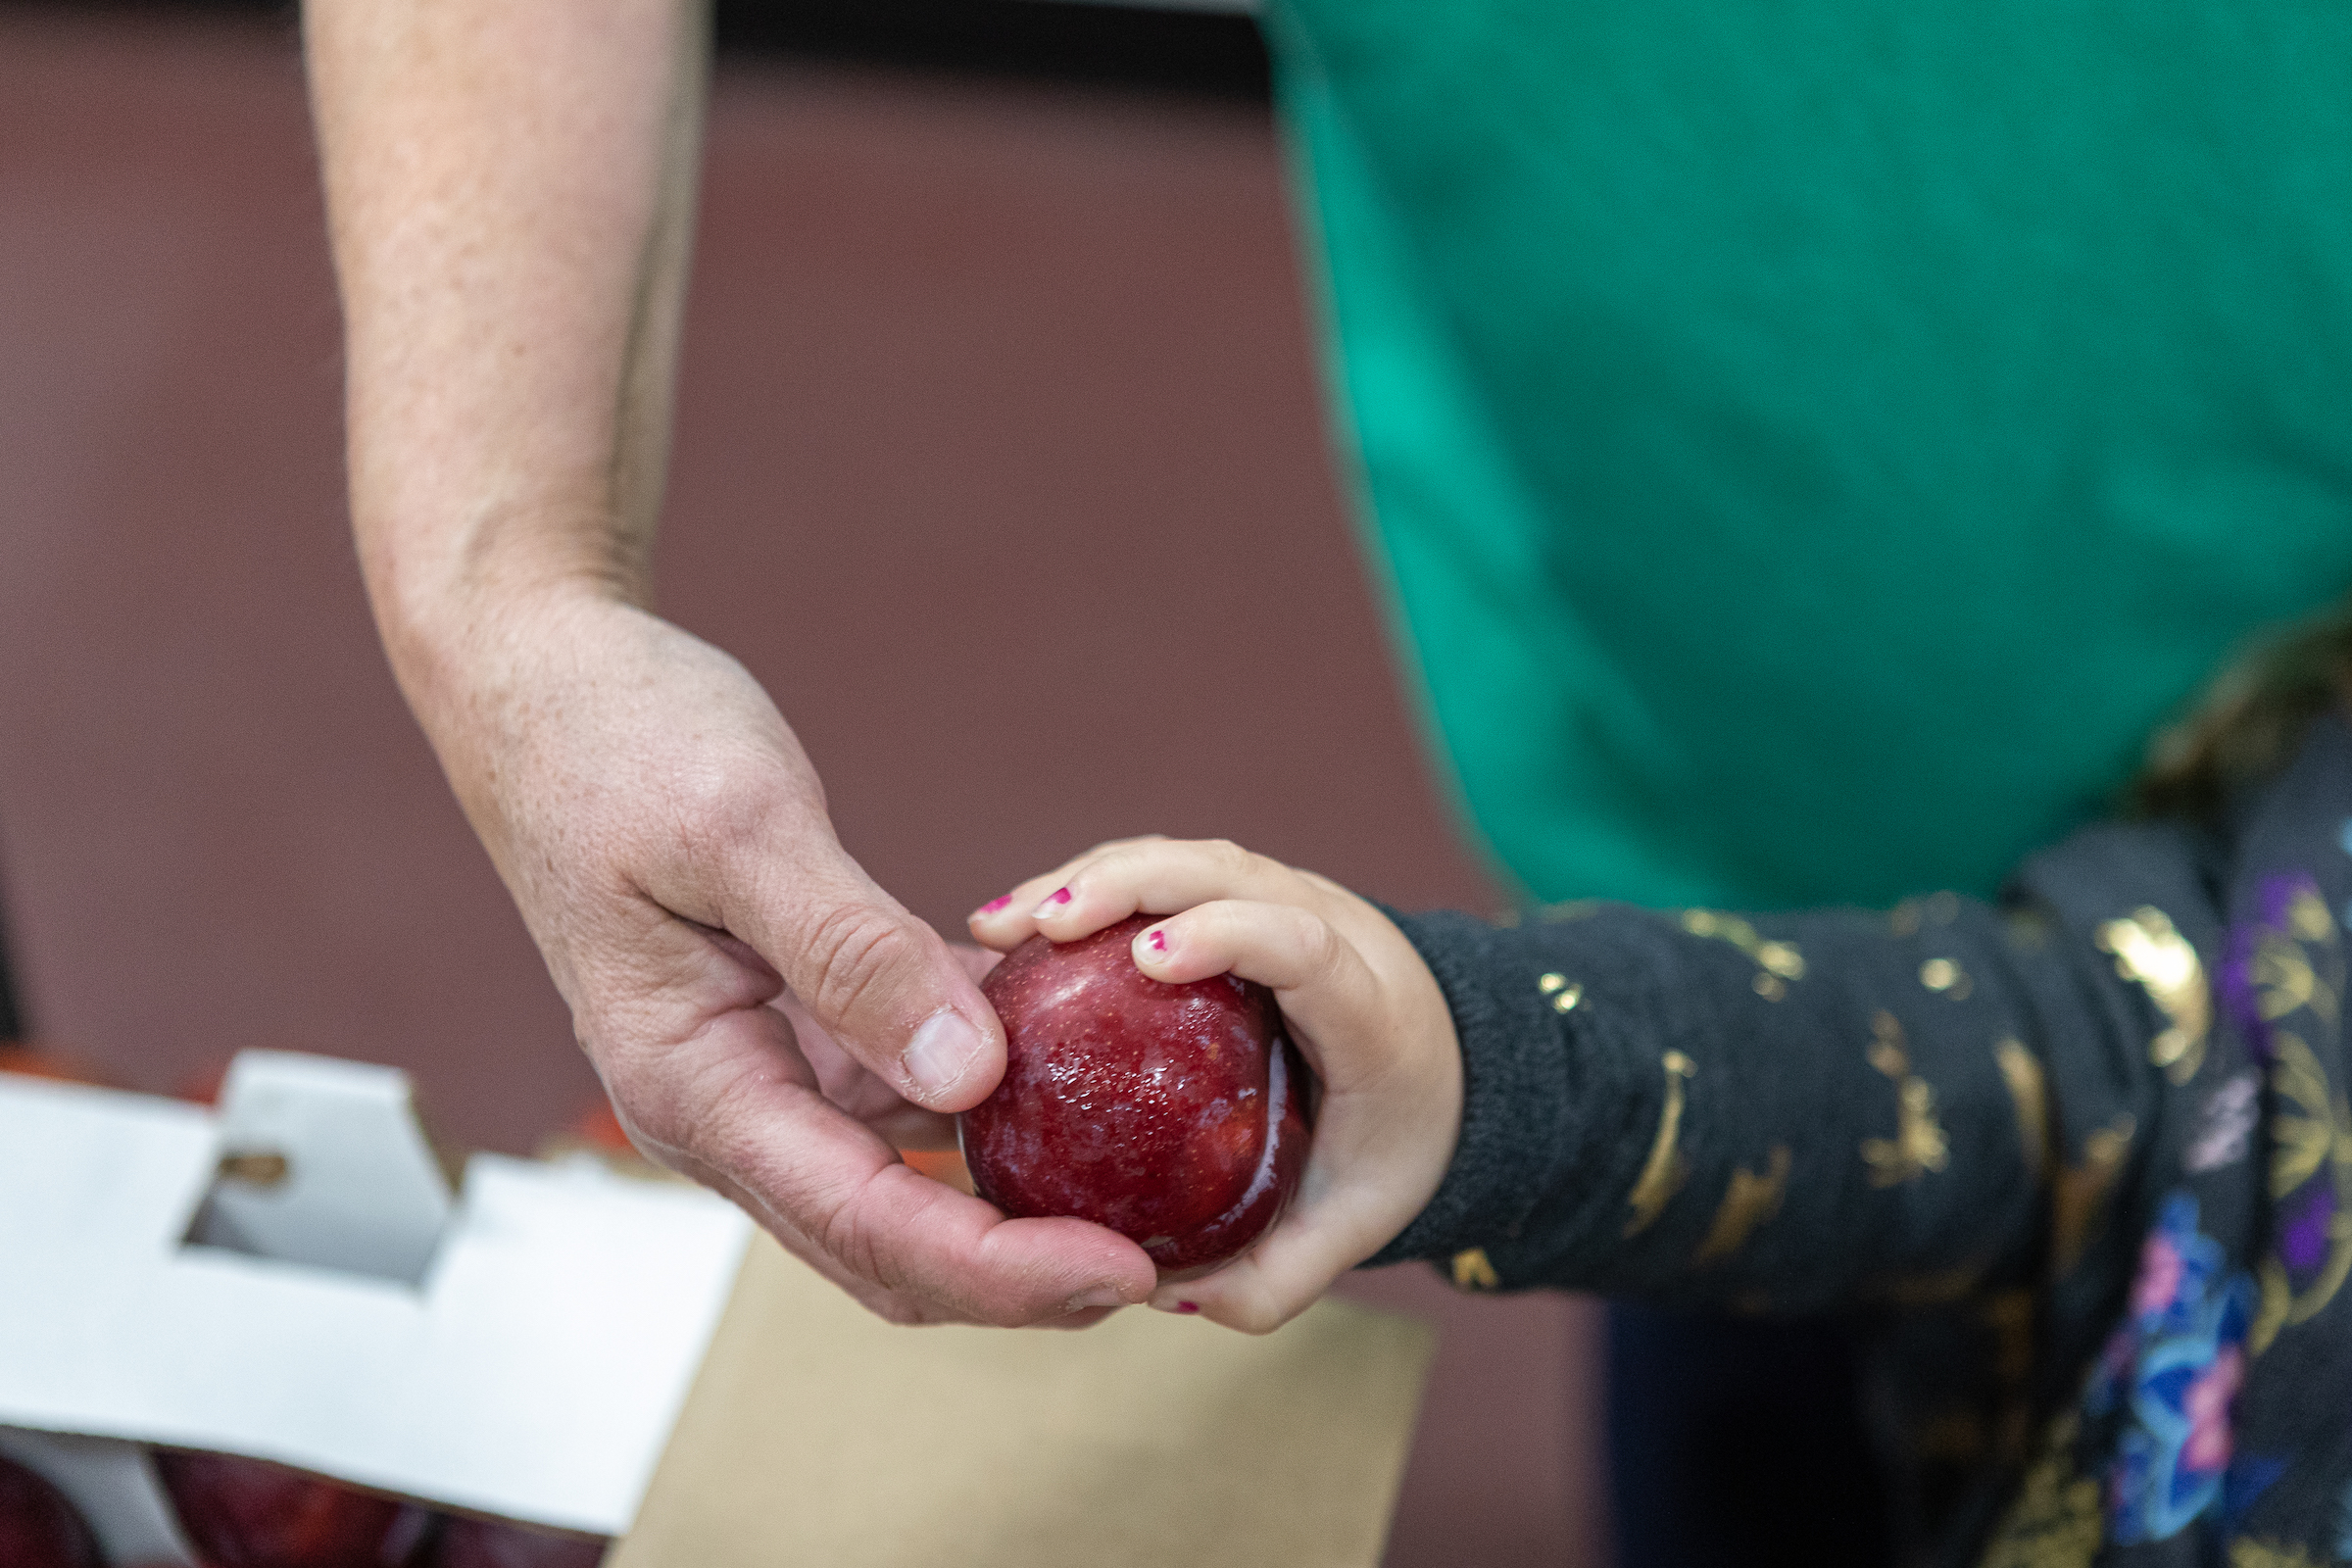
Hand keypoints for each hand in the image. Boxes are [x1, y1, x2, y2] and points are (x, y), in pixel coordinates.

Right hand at [418, 587, 1155, 1325]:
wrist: (544, 685)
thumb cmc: (616, 741)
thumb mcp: (739, 830)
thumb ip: (852, 954)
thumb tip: (969, 1074)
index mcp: (693, 1084)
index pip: (865, 1221)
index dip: (1000, 1267)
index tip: (1121, 1271)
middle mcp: (723, 1107)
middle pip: (886, 1241)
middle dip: (1018, 1273)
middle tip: (1159, 1262)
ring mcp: (757, 1074)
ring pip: (899, 1185)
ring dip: (1008, 1203)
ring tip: (1137, 1195)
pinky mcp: (791, 1026)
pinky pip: (903, 1096)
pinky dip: (986, 1098)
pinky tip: (1077, 1063)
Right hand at [968, 837, 1460, 1332]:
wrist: (1446, 1059)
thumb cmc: (1390, 1143)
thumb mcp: (1351, 1226)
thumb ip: (1272, 1277)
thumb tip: (1167, 1294)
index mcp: (1369, 1012)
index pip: (1303, 946)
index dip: (1230, 934)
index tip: (1147, 957)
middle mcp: (1333, 927)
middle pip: (1228, 871)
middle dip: (1130, 886)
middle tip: (1040, 929)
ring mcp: (1287, 894)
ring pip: (1188, 858)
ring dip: (1092, 879)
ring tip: (1000, 928)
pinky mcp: (1248, 888)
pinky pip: (1166, 870)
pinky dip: (1093, 884)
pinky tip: (1019, 926)